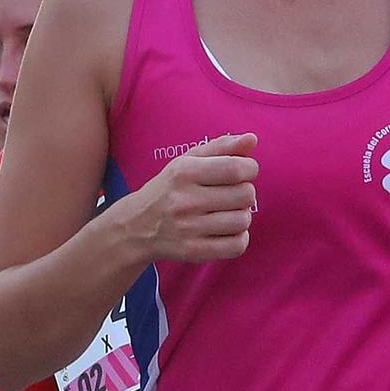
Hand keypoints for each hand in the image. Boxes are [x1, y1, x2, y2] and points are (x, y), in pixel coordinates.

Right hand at [126, 134, 258, 263]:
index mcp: (184, 172)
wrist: (137, 226)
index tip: (244, 172)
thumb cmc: (170, 188)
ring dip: (242, 215)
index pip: (236, 168)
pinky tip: (227, 231)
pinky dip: (239, 238)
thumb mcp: (188, 161)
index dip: (250, 169)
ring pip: (243, 220)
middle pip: (245, 195)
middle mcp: (185, 200)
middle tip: (231, 194)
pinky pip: (237, 246)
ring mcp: (189, 228)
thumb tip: (252, 139)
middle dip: (245, 192)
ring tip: (227, 212)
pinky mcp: (194, 251)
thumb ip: (222, 147)